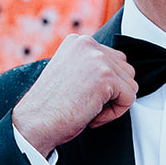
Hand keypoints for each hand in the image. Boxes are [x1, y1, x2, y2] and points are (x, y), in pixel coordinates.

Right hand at [12, 35, 137, 156]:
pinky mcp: (106, 77)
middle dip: (112, 93)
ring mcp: (97, 58)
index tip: (82, 95)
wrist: (35, 123)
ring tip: (88, 109)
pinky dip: (114, 113)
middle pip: (126, 70)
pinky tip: (92, 116)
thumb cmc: (50, 107)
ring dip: (113, 103)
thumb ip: (90, 66)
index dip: (105, 86)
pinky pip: (129, 98)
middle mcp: (87, 43)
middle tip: (86, 104)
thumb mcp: (71, 74)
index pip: (114, 60)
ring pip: (130, 84)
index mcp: (78, 41)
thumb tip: (119, 73)